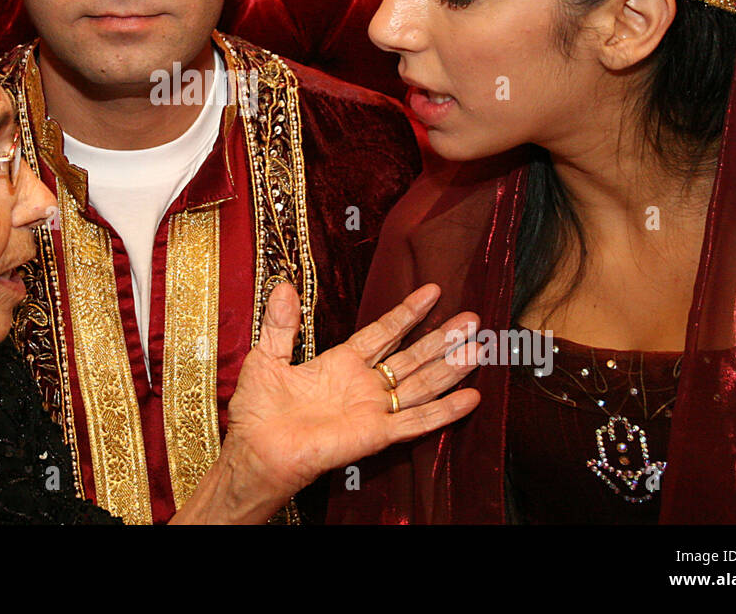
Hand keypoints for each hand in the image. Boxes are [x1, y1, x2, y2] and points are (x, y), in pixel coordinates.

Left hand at [219, 281, 479, 514]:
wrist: (256, 449)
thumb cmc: (258, 411)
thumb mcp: (267, 356)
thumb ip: (282, 324)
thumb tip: (284, 287)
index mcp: (341, 364)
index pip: (383, 332)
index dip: (407, 312)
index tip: (432, 291)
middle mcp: (363, 385)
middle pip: (412, 356)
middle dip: (442, 338)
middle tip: (472, 318)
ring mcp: (373, 410)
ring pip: (421, 384)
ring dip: (450, 367)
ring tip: (479, 347)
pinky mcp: (376, 435)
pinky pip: (416, 421)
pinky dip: (444, 411)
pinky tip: (471, 397)